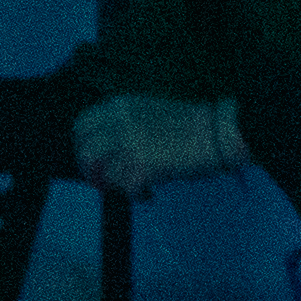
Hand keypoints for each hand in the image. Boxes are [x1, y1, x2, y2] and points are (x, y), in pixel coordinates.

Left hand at [70, 93, 247, 197]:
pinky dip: (137, 195)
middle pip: (84, 152)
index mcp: (119, 106)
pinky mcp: (141, 167)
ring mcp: (128, 146)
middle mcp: (117, 123)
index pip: (81, 125)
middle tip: (107, 180)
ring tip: (132, 186)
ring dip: (115, 184)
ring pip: (103, 173)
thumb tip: (106, 149)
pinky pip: (126, 188)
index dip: (83, 144)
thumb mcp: (148, 111)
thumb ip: (123, 124)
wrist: (219, 131)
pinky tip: (149, 194)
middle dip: (92, 170)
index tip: (93, 157)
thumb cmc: (192, 123)